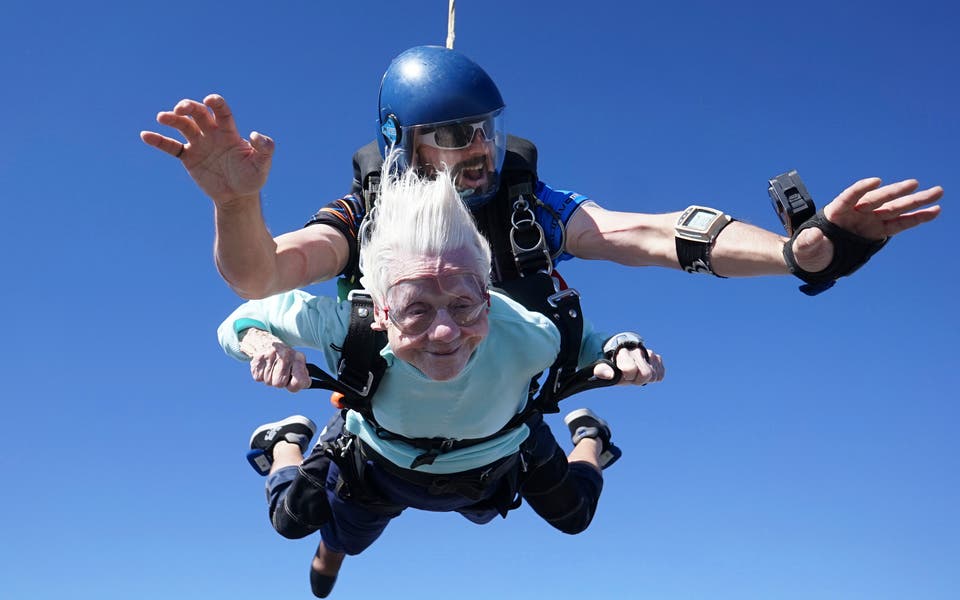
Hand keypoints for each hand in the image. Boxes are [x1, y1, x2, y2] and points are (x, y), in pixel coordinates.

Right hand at [140, 94, 274, 205]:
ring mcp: (198, 144)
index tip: (209, 100)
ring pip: (183, 126)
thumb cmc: (252, 178)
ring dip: (172, 119)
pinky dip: (158, 141)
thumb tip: (255, 134)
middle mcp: (212, 133)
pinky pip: (171, 146)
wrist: (238, 196)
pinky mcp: (188, 157)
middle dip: (189, 107)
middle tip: (181, 109)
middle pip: (198, 113)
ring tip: (162, 117)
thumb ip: (264, 148)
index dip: (216, 103)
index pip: (222, 112)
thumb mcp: (262, 165)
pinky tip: (145, 135)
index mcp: (229, 132)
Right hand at [240, 329, 310, 391]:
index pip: (299, 380)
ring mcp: (269, 356)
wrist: (267, 344)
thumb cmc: (287, 359)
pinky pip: (259, 378)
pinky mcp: (257, 360)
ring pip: (268, 382)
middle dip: (280, 381)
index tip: (293, 381)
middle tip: (281, 373)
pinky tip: (265, 366)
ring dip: (270, 378)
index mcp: (298, 357)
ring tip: (273, 368)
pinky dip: (262, 375)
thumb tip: (305, 383)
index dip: (296, 384)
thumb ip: (303, 376)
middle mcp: (284, 355)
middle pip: (279, 383)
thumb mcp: (298, 364)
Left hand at [593, 345, 664, 385]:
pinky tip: (644, 372)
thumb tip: (610, 375)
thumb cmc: (610, 362)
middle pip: (646, 374)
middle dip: (638, 379)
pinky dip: (654, 377)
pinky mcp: (657, 358)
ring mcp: (649, 353)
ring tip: (636, 374)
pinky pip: (661, 374)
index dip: (628, 376)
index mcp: (623, 352)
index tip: (623, 374)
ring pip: (655, 375)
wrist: (618, 353)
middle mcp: (638, 350)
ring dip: (646, 379)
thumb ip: (602, 371)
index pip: (631, 369)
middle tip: (630, 376)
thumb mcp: (601, 367)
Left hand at [791, 178, 942, 272]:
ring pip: (894, 208)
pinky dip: (916, 218)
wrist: (815, 258)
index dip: (861, 189)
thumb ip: (809, 241)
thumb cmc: (808, 250)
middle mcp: (856, 212)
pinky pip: (899, 224)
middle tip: (914, 183)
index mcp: (836, 212)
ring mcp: (869, 220)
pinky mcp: (878, 231)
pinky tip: (933, 211)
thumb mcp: (804, 247)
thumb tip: (813, 236)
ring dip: (915, 201)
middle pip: (878, 199)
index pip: (849, 196)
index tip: (875, 181)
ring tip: (937, 192)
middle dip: (895, 192)